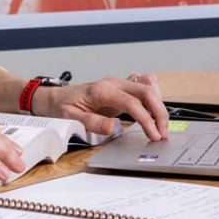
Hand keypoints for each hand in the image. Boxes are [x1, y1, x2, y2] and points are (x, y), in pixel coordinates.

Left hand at [37, 73, 168, 140]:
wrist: (55, 98)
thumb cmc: (62, 107)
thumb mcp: (71, 117)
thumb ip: (92, 122)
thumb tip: (113, 127)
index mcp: (101, 90)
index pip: (132, 103)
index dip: (146, 119)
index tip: (153, 135)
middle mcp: (113, 84)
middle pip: (146, 92)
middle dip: (159, 113)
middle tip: (163, 134)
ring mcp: (118, 85)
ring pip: (147, 90)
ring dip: (158, 107)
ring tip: (161, 128)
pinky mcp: (120, 90)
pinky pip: (142, 89)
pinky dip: (153, 99)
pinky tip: (157, 111)